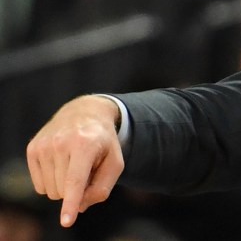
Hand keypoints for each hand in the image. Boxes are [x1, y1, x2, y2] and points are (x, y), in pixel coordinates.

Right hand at [26, 95, 124, 226]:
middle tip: (86, 169)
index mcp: (85, 144)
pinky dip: (52, 182)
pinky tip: (61, 164)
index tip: (66, 221)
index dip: (71, 203)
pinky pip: (39, 186)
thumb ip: (103, 188)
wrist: (84, 113)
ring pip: (49, 191)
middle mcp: (61, 143)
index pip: (75, 181)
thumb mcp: (115, 162)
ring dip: (63, 186)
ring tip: (74, 164)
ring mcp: (44, 145)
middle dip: (76, 190)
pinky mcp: (32, 149)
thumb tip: (80, 206)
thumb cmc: (103, 142)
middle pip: (63, 191)